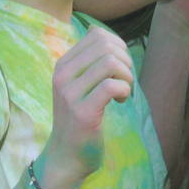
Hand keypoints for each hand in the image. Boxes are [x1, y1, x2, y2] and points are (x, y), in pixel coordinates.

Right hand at [38, 28, 135, 188]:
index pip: (96, 35)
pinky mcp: (83, 113)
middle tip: (124, 80)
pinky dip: (125, 91)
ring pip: (110, 62)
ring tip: (123, 91)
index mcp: (62, 65)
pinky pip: (112, 86)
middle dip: (125, 60)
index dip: (117, 47)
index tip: (118, 69)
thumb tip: (99, 32)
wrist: (67, 156)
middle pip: (105, 45)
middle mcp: (62, 75)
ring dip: (126, 76)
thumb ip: (88, 61)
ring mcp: (70, 94)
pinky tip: (120, 102)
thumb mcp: (78, 84)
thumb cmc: (78, 118)